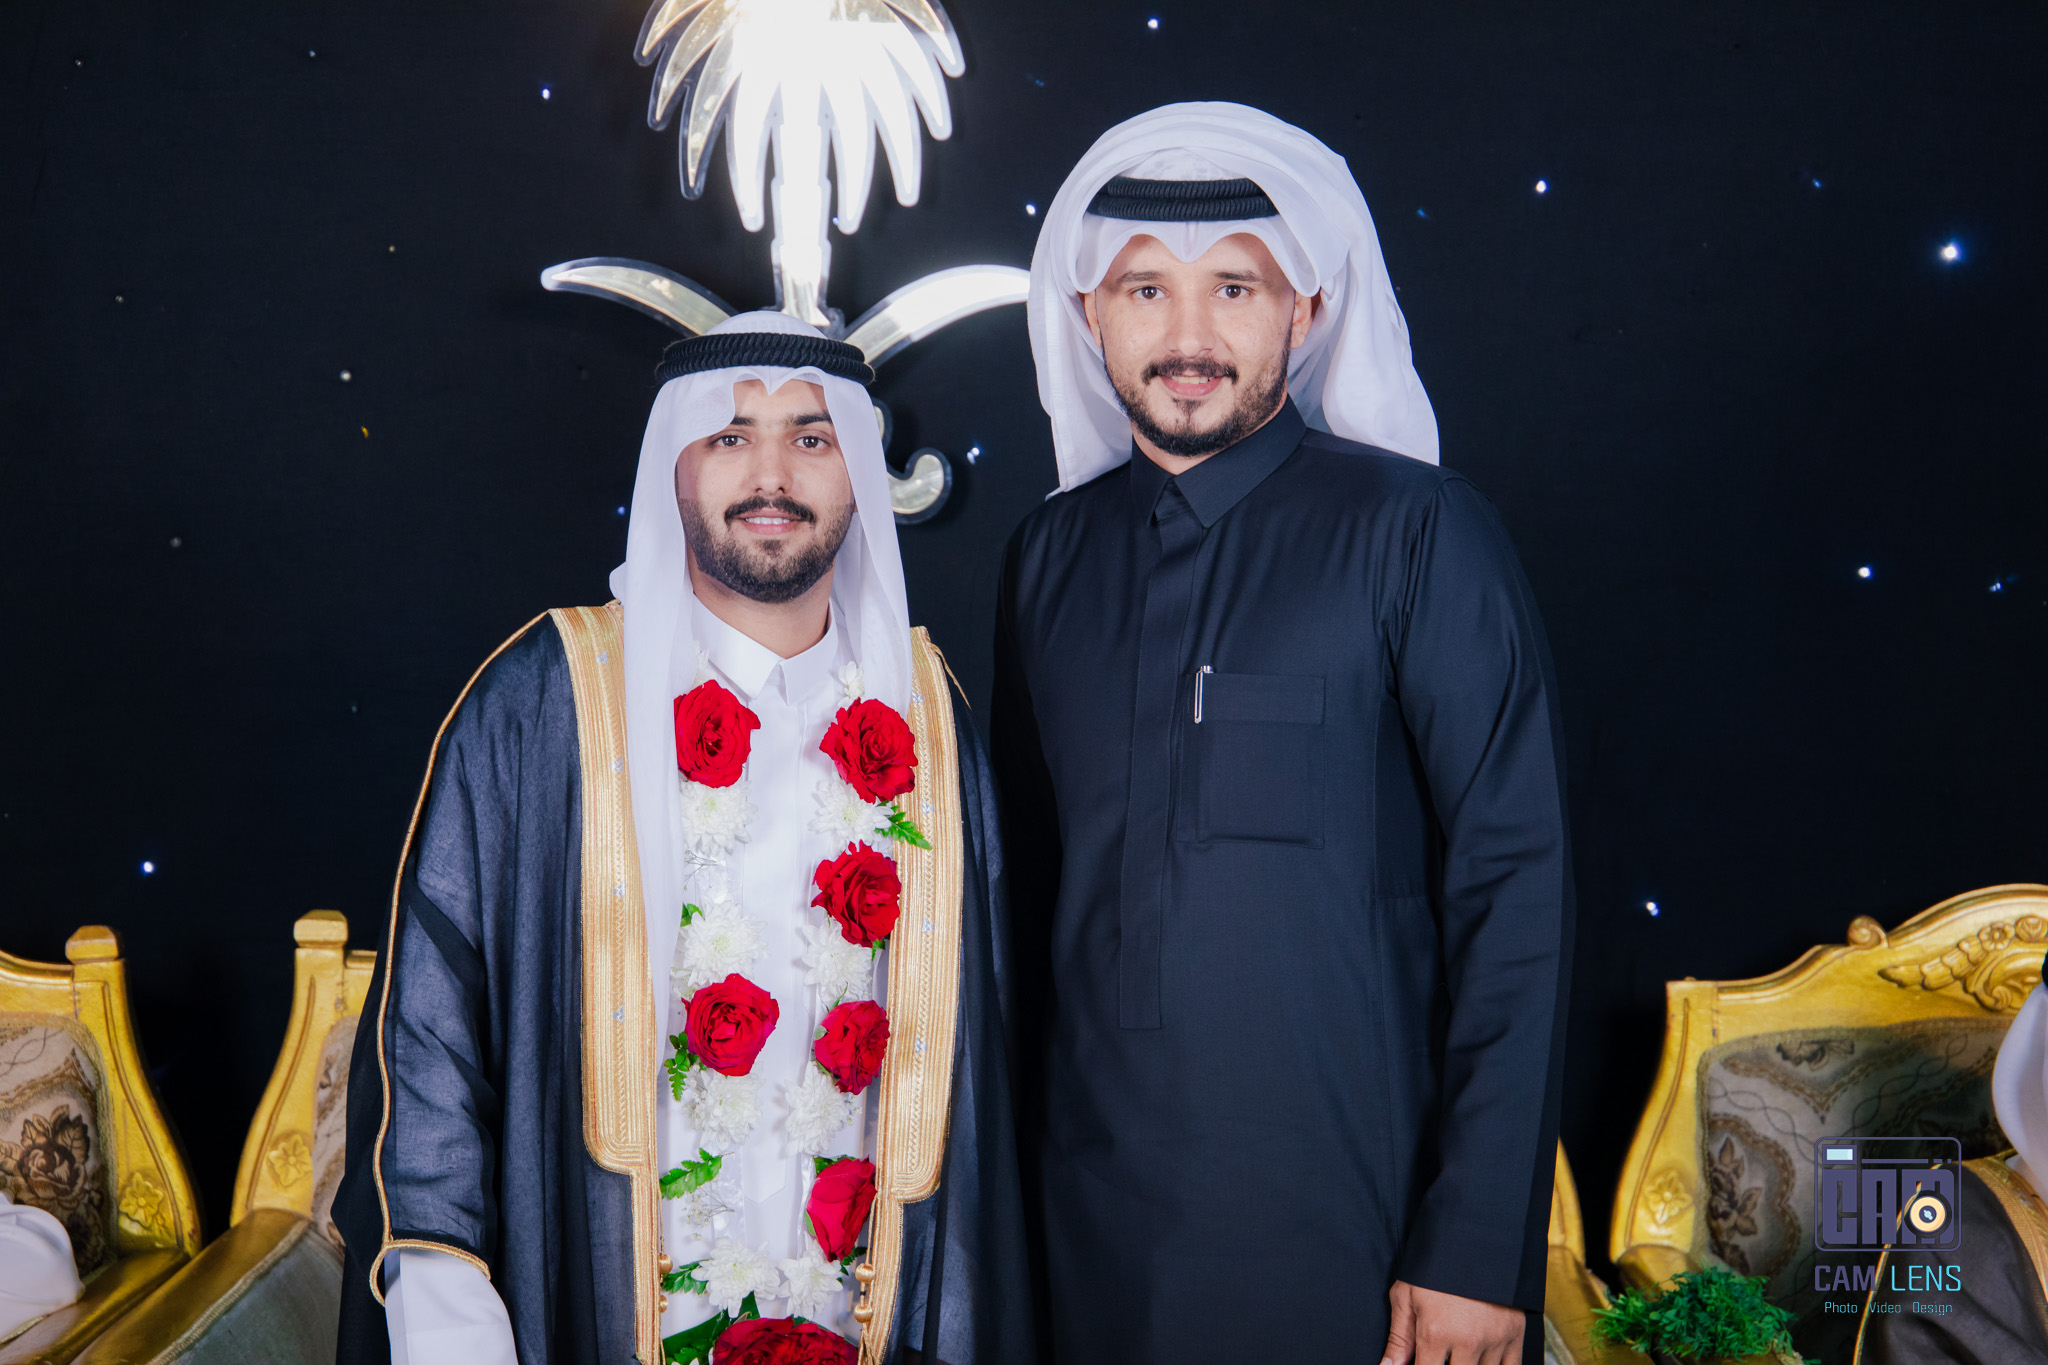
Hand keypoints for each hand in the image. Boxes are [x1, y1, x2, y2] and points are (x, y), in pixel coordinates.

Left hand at [1379, 1279, 1525, 1364]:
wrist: (1474, 1237)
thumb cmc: (1433, 1265)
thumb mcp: (1406, 1295)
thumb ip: (1398, 1338)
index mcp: (1435, 1333)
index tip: (1422, 1360)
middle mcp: (1467, 1342)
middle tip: (1440, 1354)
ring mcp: (1494, 1341)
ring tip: (1457, 1352)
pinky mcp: (1515, 1336)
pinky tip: (1481, 1360)